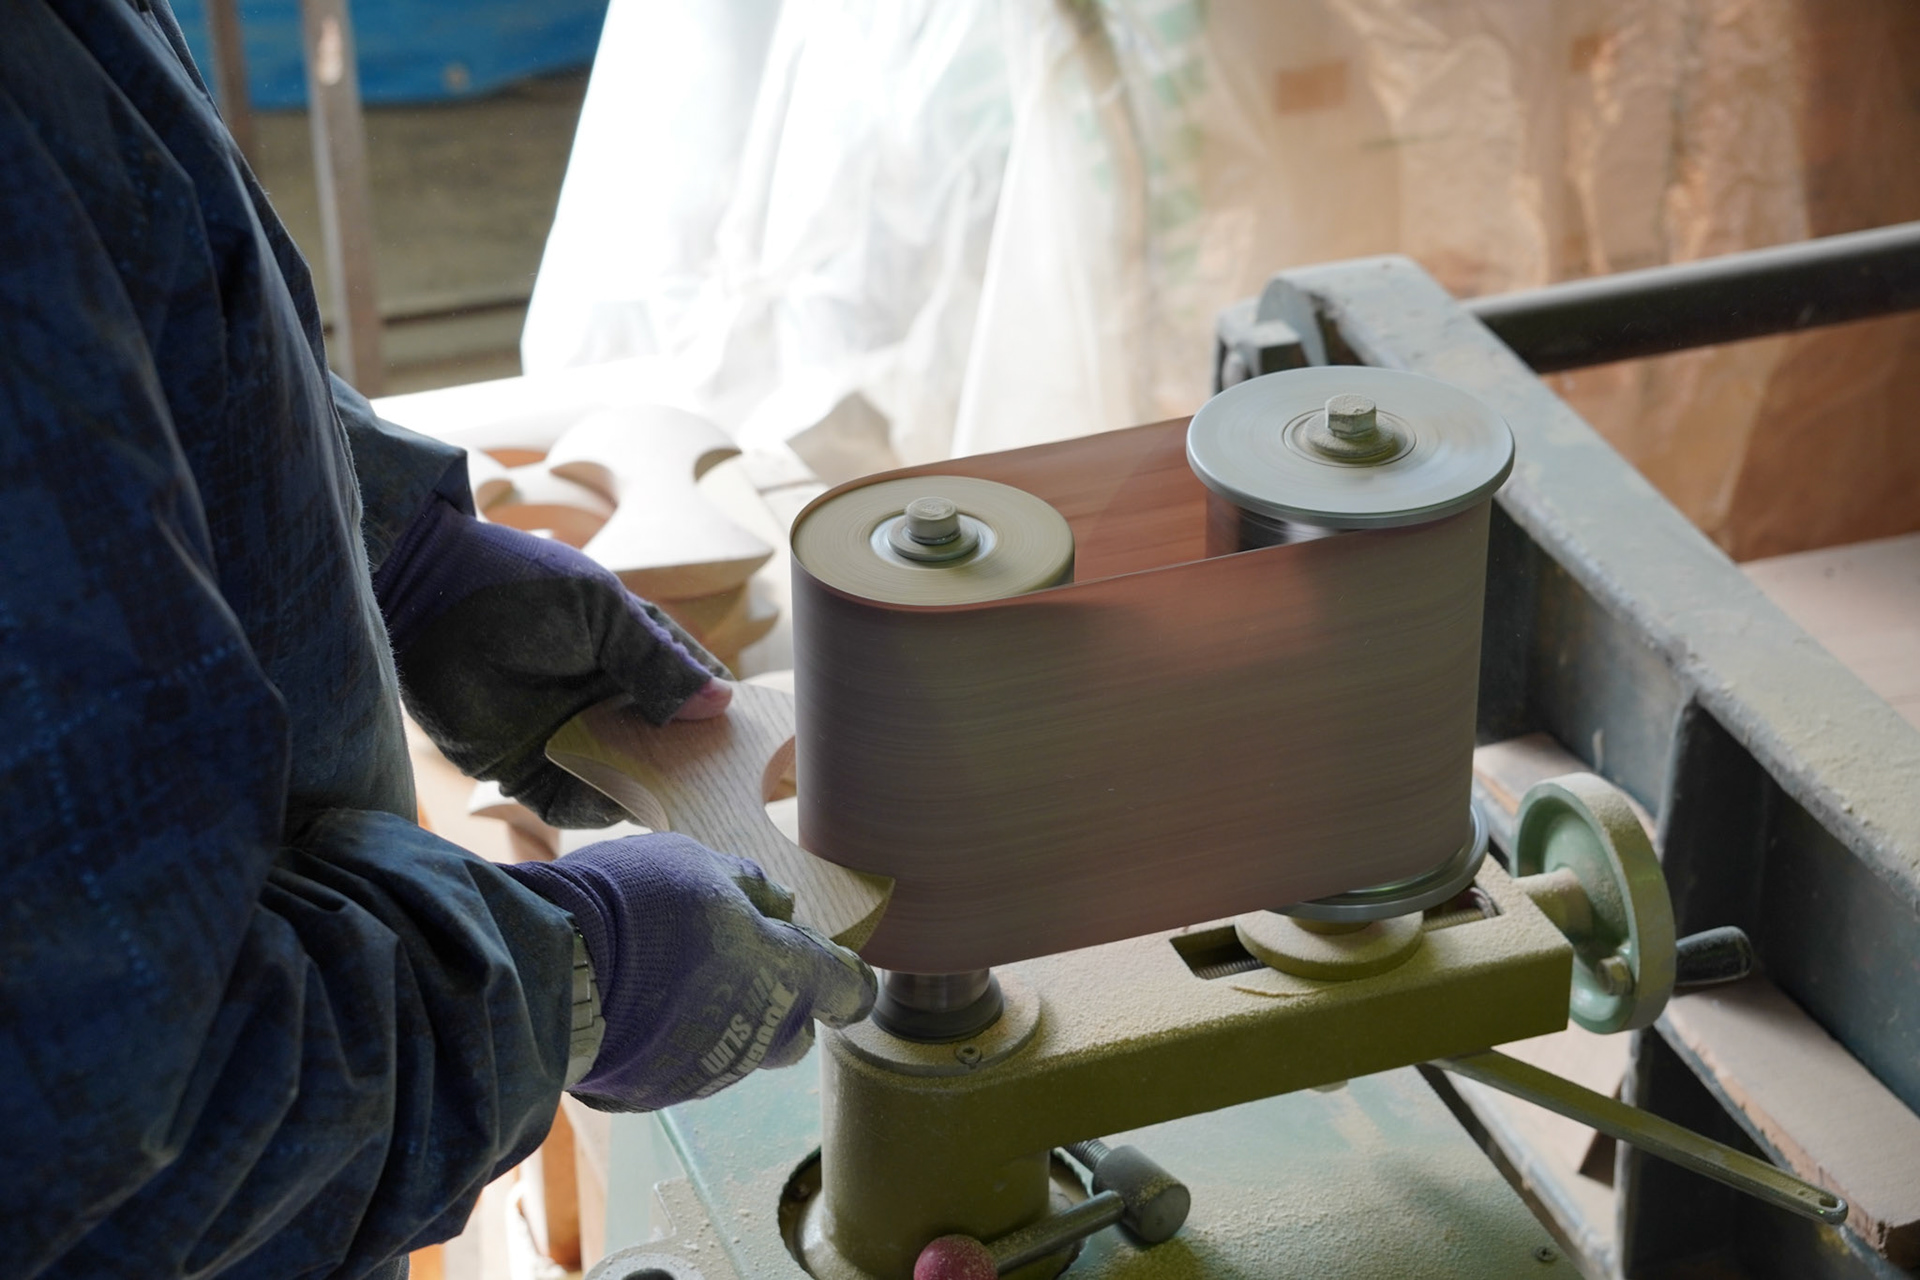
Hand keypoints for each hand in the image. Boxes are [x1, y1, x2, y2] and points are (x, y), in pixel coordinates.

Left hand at [373, 497, 730, 824]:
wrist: (426, 598)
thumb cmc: (520, 586)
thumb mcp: (604, 612)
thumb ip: (659, 660)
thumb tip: (721, 703)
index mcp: (629, 650)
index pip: (687, 687)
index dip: (715, 712)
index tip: (746, 737)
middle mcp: (602, 696)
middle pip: (661, 740)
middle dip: (689, 759)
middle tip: (723, 780)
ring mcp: (565, 733)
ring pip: (623, 774)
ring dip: (649, 786)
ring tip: (681, 796)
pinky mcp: (525, 768)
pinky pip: (573, 799)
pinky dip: (599, 804)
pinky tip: (622, 799)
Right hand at [503, 834, 876, 1111]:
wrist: (553, 970)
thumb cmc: (635, 905)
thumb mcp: (699, 865)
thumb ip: (749, 886)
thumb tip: (782, 904)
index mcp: (784, 975)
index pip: (849, 990)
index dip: (845, 976)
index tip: (826, 958)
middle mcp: (759, 1035)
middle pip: (796, 1032)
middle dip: (781, 1002)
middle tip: (739, 960)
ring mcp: (710, 1070)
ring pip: (740, 1051)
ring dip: (723, 1018)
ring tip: (675, 977)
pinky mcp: (661, 1091)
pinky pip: (686, 1066)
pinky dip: (675, 1041)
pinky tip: (640, 1008)